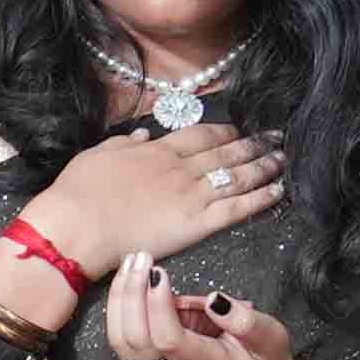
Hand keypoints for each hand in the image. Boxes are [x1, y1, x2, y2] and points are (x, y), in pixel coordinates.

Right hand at [9, 126, 276, 306]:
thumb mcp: (96, 156)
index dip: (226, 132)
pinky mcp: (198, 223)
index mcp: (158, 151)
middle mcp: (181, 168)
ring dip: (264, 167)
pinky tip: (277, 191)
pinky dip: (260, 198)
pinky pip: (238, 207)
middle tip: (275, 139)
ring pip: (239, 176)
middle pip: (227, 152)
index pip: (202, 135)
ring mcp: (192, 195)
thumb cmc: (78, 193)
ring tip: (283, 161)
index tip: (239, 131)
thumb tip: (144, 135)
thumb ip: (123, 144)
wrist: (77, 227)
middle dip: (254, 144)